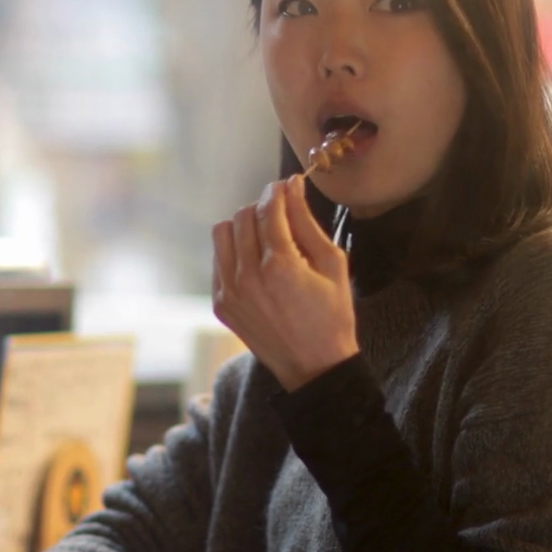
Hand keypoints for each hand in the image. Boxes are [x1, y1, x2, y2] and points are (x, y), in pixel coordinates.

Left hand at [212, 176, 358, 391]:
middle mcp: (247, 276)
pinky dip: (234, 252)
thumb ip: (307, 222)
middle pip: (243, 216)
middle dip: (262, 207)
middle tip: (281, 215)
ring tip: (266, 238)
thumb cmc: (332, 316)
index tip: (286, 185)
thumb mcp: (332, 264)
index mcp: (279, 264)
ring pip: (223, 233)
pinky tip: (256, 263)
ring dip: (243, 226)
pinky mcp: (221, 304)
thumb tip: (292, 187)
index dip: (277, 191)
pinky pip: (218, 260)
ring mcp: (229, 291)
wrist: (314, 366)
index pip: (268, 208)